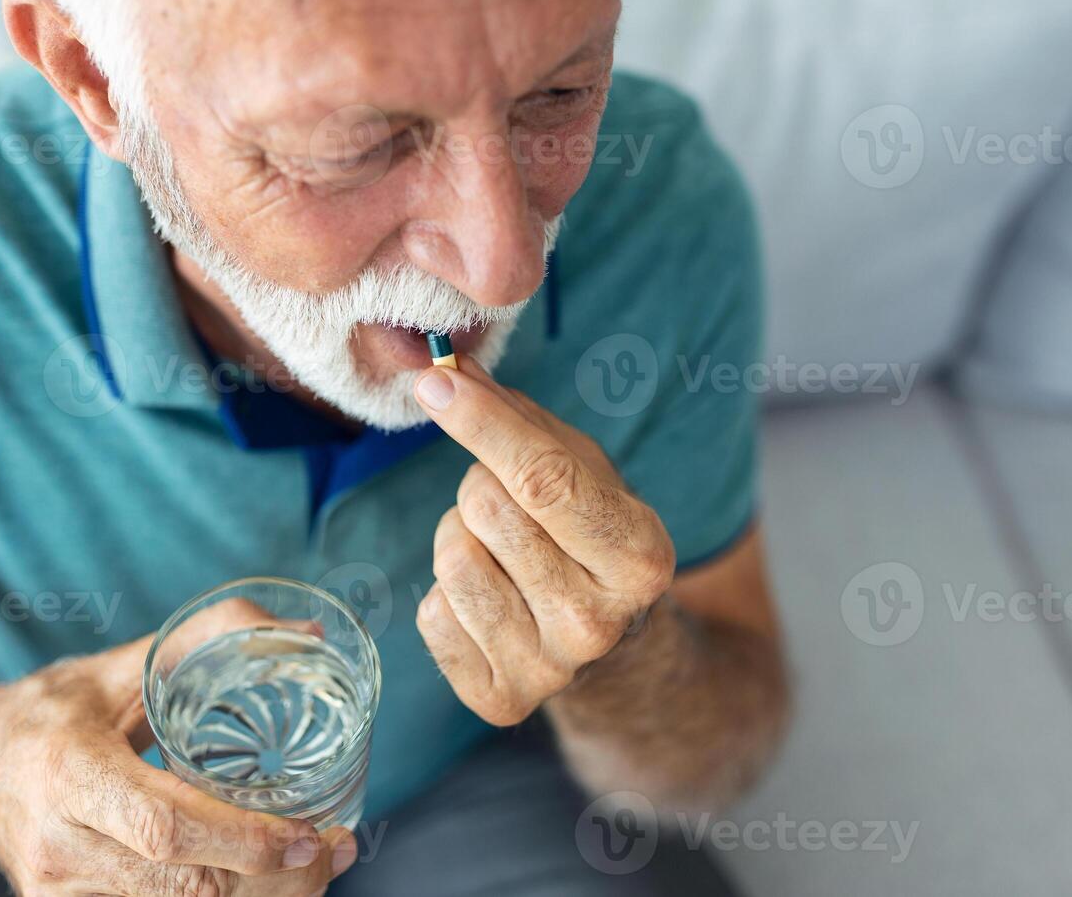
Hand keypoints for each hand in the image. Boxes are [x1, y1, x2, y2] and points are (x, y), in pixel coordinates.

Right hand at [0, 599, 357, 895]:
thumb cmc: (50, 713)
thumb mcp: (120, 666)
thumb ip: (211, 639)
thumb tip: (306, 631)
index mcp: (70, 773)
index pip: (165, 826)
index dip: (244, 840)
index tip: (309, 833)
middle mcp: (60, 845)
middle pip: (185, 887)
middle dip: (272, 878)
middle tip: (332, 848)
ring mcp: (61, 893)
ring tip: (314, 863)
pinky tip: (263, 879)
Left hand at [412, 355, 675, 725]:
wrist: (614, 649)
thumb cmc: (590, 536)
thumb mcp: (582, 469)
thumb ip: (519, 418)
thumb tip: (445, 370)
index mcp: (639, 557)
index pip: (545, 480)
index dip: (483, 424)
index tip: (436, 384)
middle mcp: (599, 622)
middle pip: (488, 509)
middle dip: (481, 486)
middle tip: (511, 505)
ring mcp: (549, 669)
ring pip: (453, 559)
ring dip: (460, 539)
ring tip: (500, 554)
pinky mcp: (500, 701)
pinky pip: (431, 613)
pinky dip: (446, 596)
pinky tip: (489, 601)